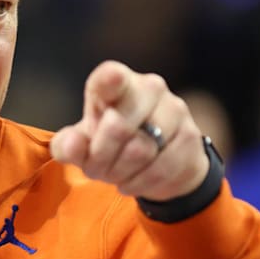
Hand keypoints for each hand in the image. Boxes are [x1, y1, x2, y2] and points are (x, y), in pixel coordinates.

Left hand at [51, 60, 208, 201]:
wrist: (159, 163)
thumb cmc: (111, 144)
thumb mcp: (84, 145)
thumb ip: (69, 146)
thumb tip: (73, 144)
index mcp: (117, 82)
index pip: (111, 76)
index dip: (111, 79)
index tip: (112, 79)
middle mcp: (149, 87)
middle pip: (119, 126)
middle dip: (102, 156)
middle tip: (98, 167)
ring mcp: (174, 109)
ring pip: (141, 151)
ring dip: (122, 172)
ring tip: (118, 173)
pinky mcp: (190, 135)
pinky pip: (161, 168)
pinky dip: (142, 182)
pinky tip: (136, 179)